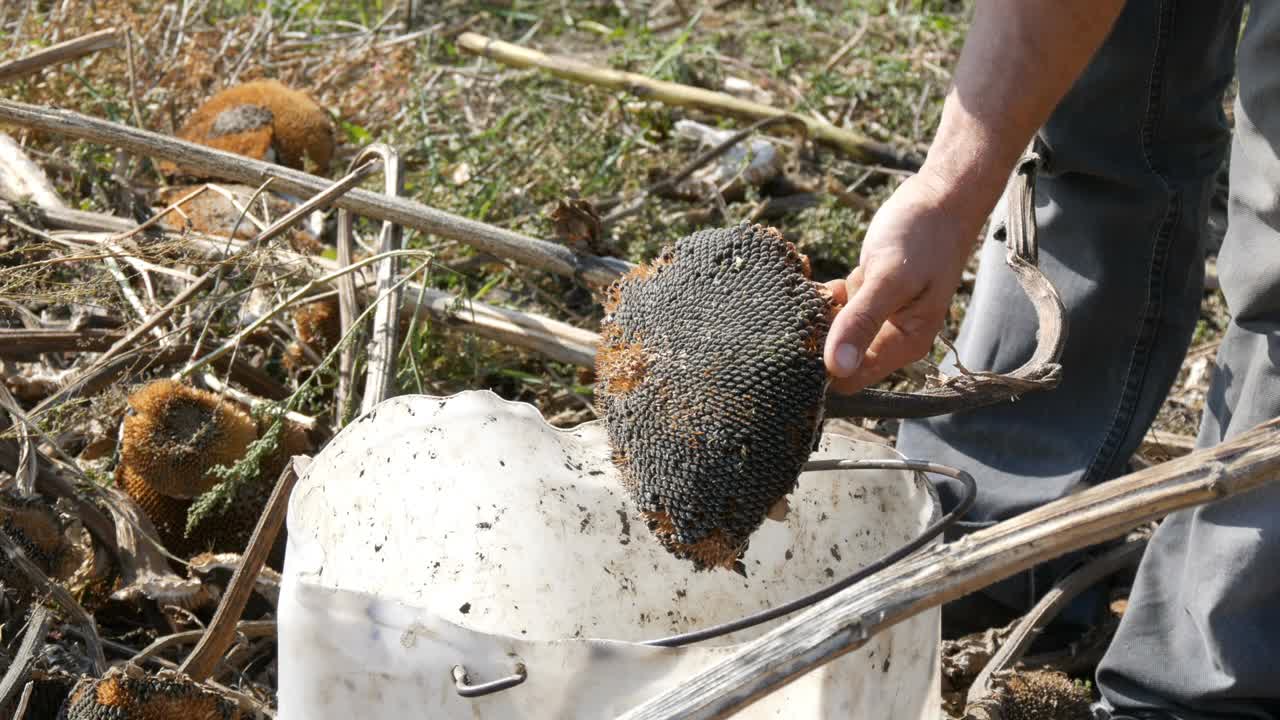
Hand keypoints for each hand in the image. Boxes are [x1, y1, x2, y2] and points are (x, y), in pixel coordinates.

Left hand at [823, 171, 983, 394]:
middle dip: (819, 334)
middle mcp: (890, 338)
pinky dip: (824, 295)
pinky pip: (834, 307)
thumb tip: (836, 369)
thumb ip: (862, 322)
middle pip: (838, 356)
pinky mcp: (866, 297)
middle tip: (810, 305)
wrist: (940, 200)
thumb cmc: (922, 237)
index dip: (821, 366)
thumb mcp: (889, 279)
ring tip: (824, 287)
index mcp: (904, 344)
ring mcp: (877, 318)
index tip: (798, 340)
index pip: (851, 379)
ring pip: (832, 330)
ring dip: (819, 312)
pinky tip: (821, 279)